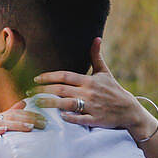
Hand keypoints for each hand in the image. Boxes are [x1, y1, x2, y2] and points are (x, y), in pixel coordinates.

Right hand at [0, 107, 45, 144]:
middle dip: (27, 120)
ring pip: (1, 124)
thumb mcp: (3, 129)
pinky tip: (3, 130)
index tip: (44, 120)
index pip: (16, 113)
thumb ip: (12, 115)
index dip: (30, 115)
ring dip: (16, 125)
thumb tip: (23, 102)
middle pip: (10, 117)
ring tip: (29, 127)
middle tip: (41, 123)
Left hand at [33, 38, 155, 134]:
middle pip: (62, 89)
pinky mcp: (96, 119)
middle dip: (43, 90)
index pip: (65, 76)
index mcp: (89, 80)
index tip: (36, 79)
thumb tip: (96, 38)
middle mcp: (89, 92)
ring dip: (51, 103)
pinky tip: (59, 117)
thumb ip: (96, 56)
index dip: (49, 76)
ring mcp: (92, 106)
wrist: (129, 110)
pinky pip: (80, 119)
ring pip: (67, 104)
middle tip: (29, 92)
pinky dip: (70, 117)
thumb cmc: (114, 90)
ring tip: (37, 104)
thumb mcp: (105, 72)